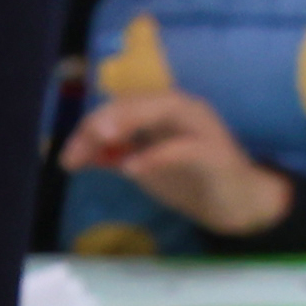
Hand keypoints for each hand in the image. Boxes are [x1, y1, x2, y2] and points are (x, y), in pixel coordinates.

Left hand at [59, 88, 293, 238]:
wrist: (238, 204)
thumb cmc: (190, 179)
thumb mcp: (143, 165)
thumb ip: (113, 155)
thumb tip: (75, 153)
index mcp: (163, 111)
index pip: (121, 107)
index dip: (91, 126)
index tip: (67, 157)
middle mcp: (183, 110)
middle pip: (138, 101)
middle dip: (104, 120)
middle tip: (77, 147)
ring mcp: (202, 127)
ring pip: (165, 108)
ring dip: (131, 119)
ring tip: (102, 136)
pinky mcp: (216, 153)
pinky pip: (185, 147)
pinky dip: (157, 155)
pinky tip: (131, 168)